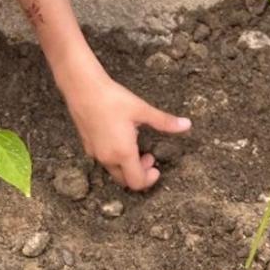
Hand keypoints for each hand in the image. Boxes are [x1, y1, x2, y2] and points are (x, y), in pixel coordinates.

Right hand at [60, 69, 190, 190]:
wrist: (82, 87)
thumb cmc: (112, 98)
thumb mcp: (141, 109)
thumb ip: (164, 122)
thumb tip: (187, 125)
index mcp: (123, 153)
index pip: (137, 182)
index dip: (149, 179)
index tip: (155, 166)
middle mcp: (108, 158)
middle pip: (125, 181)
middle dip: (139, 173)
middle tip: (148, 156)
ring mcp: (95, 152)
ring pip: (113, 170)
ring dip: (126, 165)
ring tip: (133, 145)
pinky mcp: (86, 144)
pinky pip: (102, 159)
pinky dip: (114, 157)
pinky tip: (117, 137)